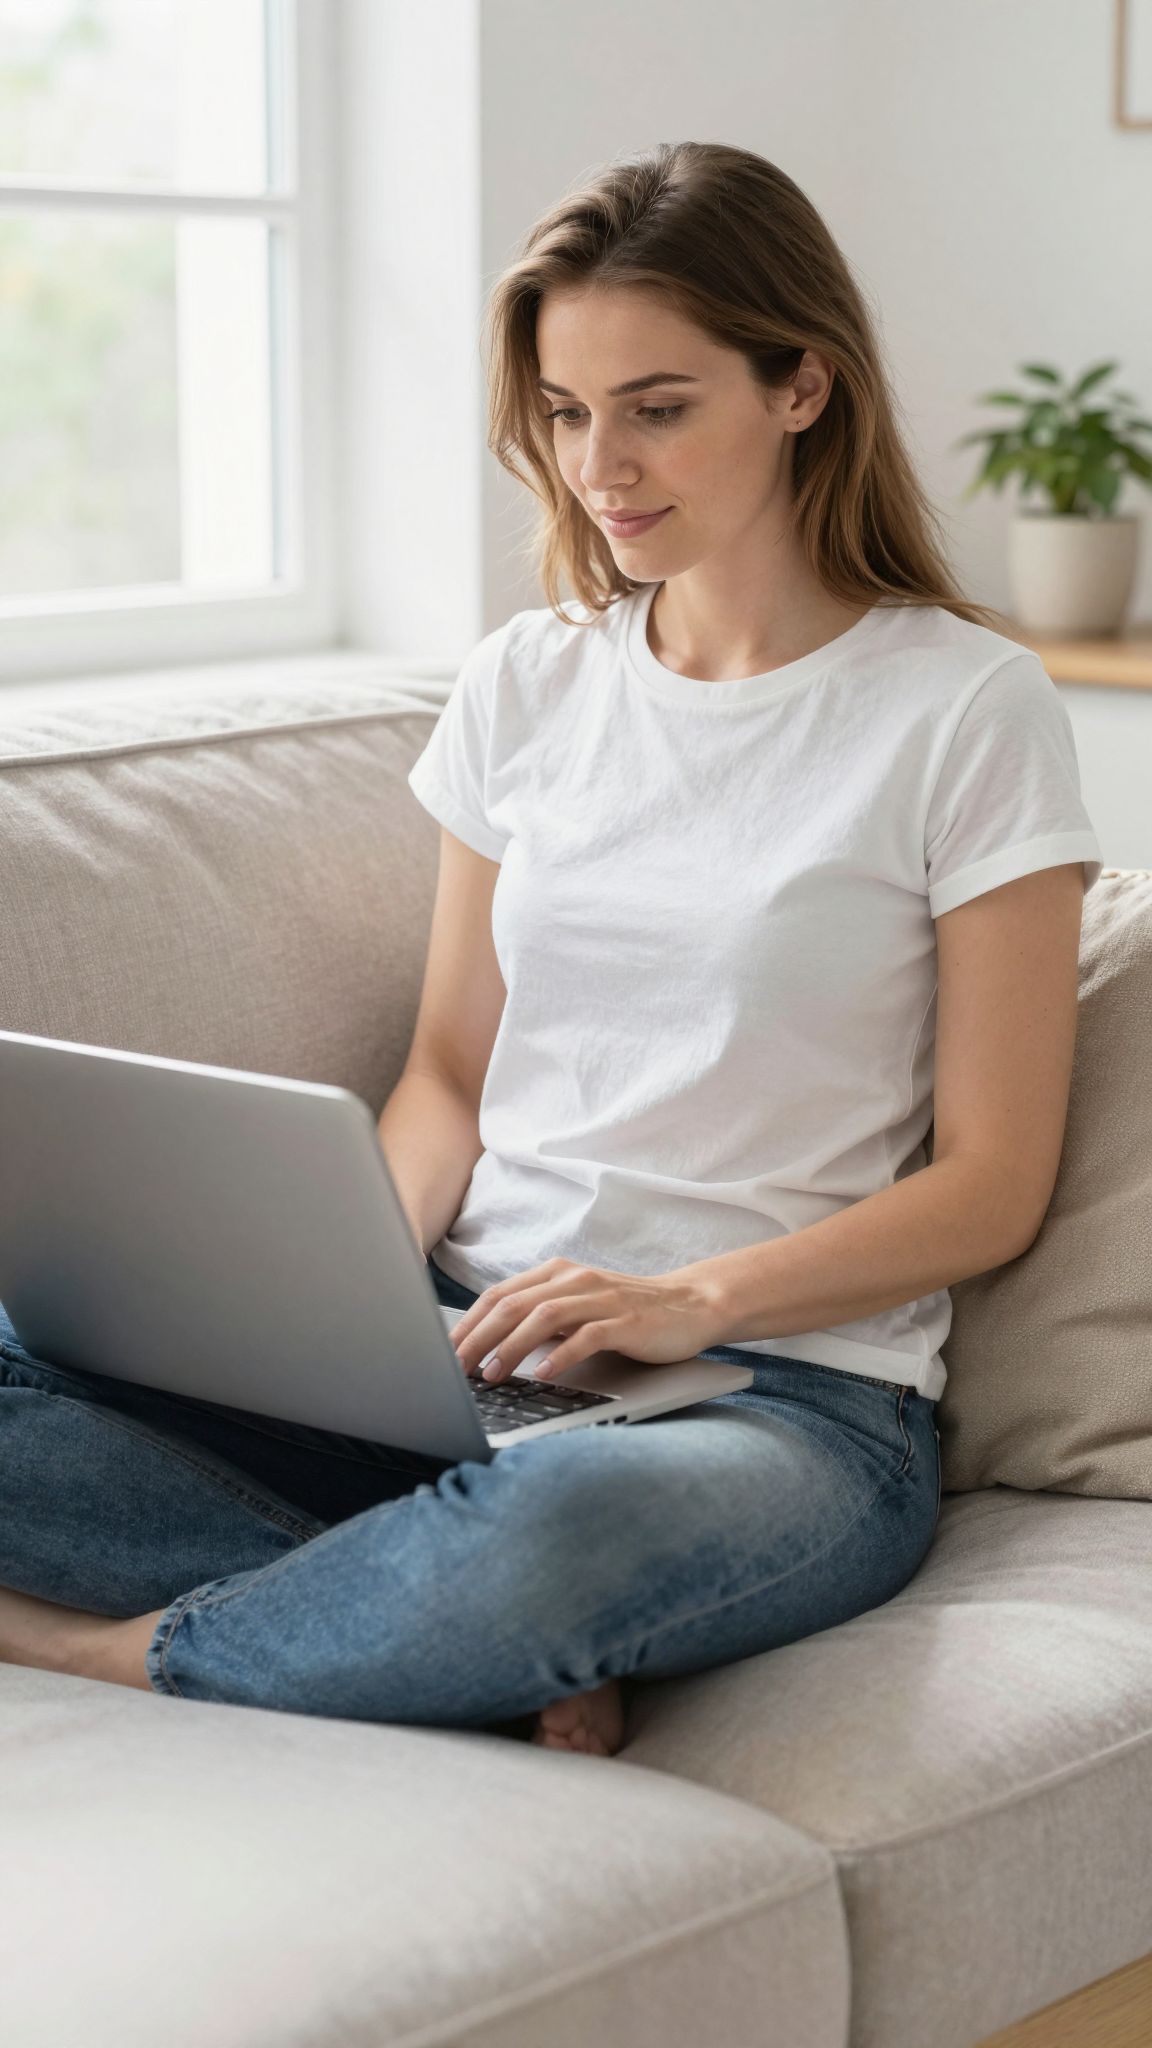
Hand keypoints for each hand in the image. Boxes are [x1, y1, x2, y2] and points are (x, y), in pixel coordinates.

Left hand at [448, 1257, 725, 1384]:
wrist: (691, 1306)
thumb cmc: (628, 1313)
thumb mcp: (578, 1310)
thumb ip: (540, 1319)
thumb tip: (489, 1347)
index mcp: (557, 1273)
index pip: (500, 1295)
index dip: (469, 1323)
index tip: (445, 1351)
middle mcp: (575, 1279)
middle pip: (513, 1305)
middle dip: (478, 1338)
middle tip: (454, 1367)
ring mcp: (600, 1297)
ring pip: (542, 1317)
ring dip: (511, 1347)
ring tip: (490, 1374)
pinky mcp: (625, 1320)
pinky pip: (586, 1336)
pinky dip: (560, 1355)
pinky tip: (543, 1374)